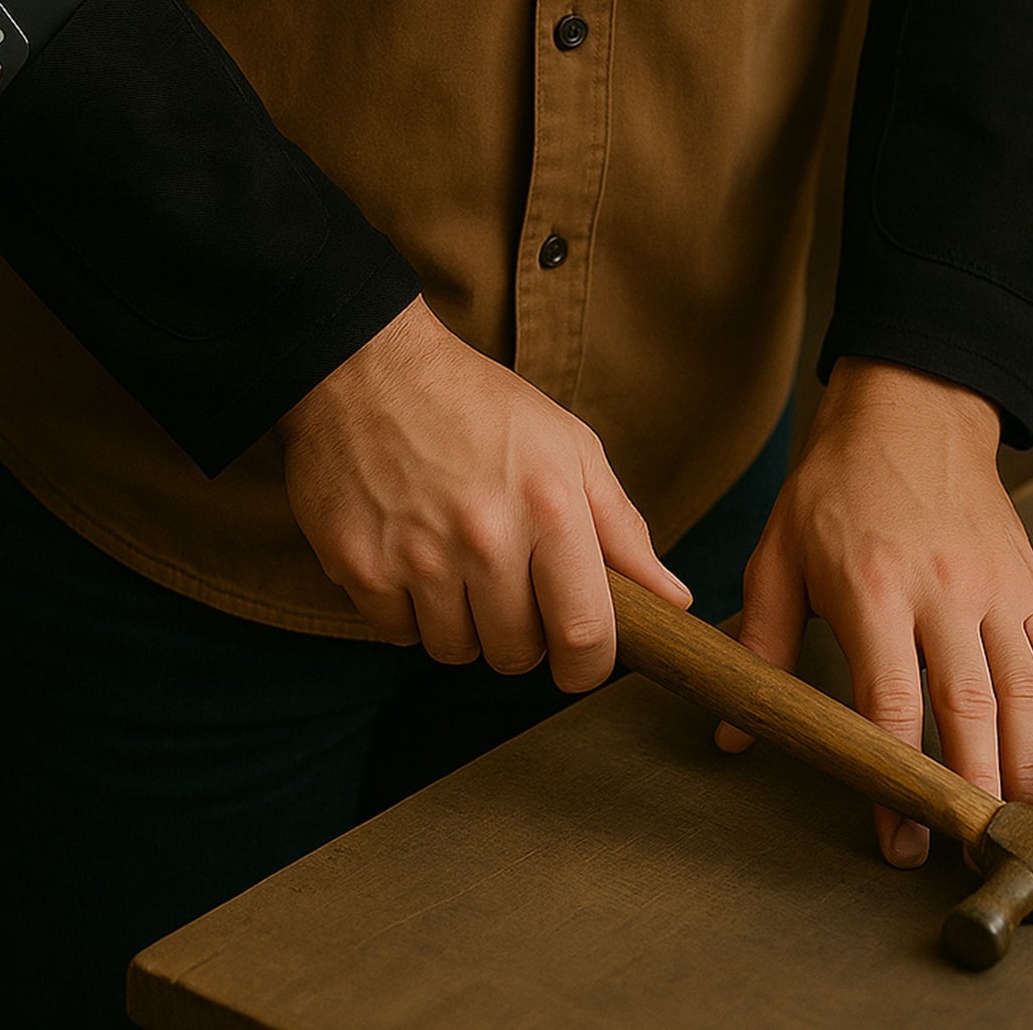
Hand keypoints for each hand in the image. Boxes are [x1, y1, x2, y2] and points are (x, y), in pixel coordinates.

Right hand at [275, 296, 691, 690]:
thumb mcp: (568, 446)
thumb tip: (673, 600)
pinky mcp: (359, 565)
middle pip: (516, 653)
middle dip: (520, 635)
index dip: (587, 666)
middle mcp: (485, 537)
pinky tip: (410, 557)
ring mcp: (416, 555)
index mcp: (549, 507)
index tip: (577, 659)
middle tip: (507, 585)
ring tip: (456, 564)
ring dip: (461, 624)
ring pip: (455, 650)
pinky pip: (398, 634)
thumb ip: (623, 529)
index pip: (585, 634)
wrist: (367, 366)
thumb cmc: (479, 404)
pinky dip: (408, 611)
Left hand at [716, 357, 1032, 867]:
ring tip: (1017, 828)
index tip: (898, 835)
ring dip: (1026, 770)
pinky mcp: (1029, 585)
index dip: (895, 776)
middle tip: (965, 851)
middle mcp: (943, 589)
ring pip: (1026, 695)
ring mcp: (996, 588)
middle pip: (970, 709)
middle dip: (970, 791)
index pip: (888, 700)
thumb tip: (735, 726)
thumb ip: (759, 640)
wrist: (908, 414)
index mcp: (872, 585)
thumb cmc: (834, 486)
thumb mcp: (778, 553)